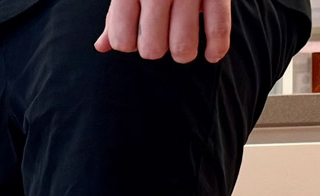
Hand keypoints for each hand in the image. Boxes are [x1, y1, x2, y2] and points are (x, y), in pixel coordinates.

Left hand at [96, 0, 229, 63]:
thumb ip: (115, 16)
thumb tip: (102, 47)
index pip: (123, 40)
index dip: (127, 44)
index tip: (134, 36)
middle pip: (152, 48)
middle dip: (154, 50)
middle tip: (159, 37)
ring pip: (183, 45)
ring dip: (182, 53)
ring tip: (181, 47)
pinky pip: (218, 30)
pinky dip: (216, 49)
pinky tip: (211, 55)